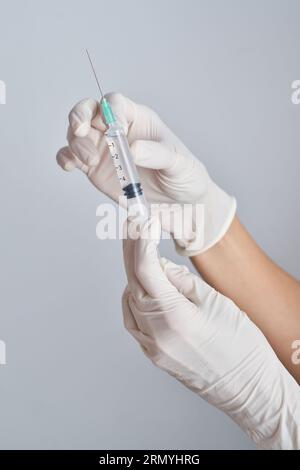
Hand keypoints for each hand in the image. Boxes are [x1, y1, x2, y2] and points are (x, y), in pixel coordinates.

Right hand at [56, 93, 235, 253]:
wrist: (181, 206)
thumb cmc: (185, 176)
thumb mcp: (179, 163)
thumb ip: (157, 153)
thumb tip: (132, 148)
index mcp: (138, 119)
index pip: (115, 103)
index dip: (110, 111)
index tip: (116, 130)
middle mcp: (118, 131)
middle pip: (89, 111)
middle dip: (79, 116)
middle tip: (81, 131)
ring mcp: (104, 150)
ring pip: (77, 134)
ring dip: (76, 143)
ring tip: (90, 161)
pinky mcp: (95, 170)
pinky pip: (71, 158)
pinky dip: (66, 159)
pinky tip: (70, 166)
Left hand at [122, 217, 299, 448]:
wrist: (249, 389)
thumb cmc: (242, 347)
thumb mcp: (217, 303)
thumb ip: (182, 282)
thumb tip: (160, 265)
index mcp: (174, 317)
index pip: (146, 269)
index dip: (142, 241)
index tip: (143, 221)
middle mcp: (156, 334)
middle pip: (133, 282)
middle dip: (133, 251)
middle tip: (134, 227)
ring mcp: (152, 348)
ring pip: (130, 300)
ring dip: (134, 274)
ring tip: (142, 251)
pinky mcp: (154, 355)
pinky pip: (134, 320)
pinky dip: (134, 298)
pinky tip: (143, 286)